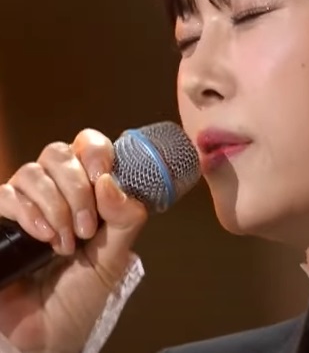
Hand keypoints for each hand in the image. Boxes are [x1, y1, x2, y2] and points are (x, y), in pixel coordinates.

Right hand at [0, 129, 147, 352]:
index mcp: (91, 194)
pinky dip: (29, 213)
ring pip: (32, 172)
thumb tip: (110, 182)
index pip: (89, 147)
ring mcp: (27, 206)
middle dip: (77, 188)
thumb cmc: (81, 297)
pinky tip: (43, 238)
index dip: (96, 153)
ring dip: (56, 208)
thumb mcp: (116, 258)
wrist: (48, 333)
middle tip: (87, 227)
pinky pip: (6, 194)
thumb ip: (125, 219)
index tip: (103, 179)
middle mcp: (57, 193)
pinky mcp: (1, 220)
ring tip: (66, 244)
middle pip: (59, 153)